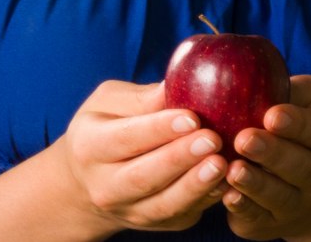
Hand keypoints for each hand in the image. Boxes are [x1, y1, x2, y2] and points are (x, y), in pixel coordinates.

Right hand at [56, 79, 228, 234]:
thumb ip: (139, 98)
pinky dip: (203, 200)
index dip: (158, 129)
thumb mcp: (107, 103)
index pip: (125, 138)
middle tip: (212, 139)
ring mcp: (129, 211)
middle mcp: (105, 186)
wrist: (87, 181)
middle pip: (144, 176)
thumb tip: (173, 85)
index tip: (190, 117)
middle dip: (180, 158)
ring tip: (221, 163)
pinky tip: (223, 181)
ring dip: (194, 186)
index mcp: (89, 147)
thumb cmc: (102, 127)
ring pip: (163, 204)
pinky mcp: (153, 224)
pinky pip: (180, 216)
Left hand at [221, 74, 310, 240]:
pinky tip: (225, 194)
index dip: (296, 123)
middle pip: (302, 167)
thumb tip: (233, 60)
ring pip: (281, 197)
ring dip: (255, 184)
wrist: (308, 184)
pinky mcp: (273, 224)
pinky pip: (258, 219)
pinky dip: (243, 208)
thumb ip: (278, 81)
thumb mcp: (300, 95)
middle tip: (244, 138)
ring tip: (232, 169)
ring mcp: (300, 203)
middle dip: (273, 154)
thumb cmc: (296, 121)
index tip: (272, 114)